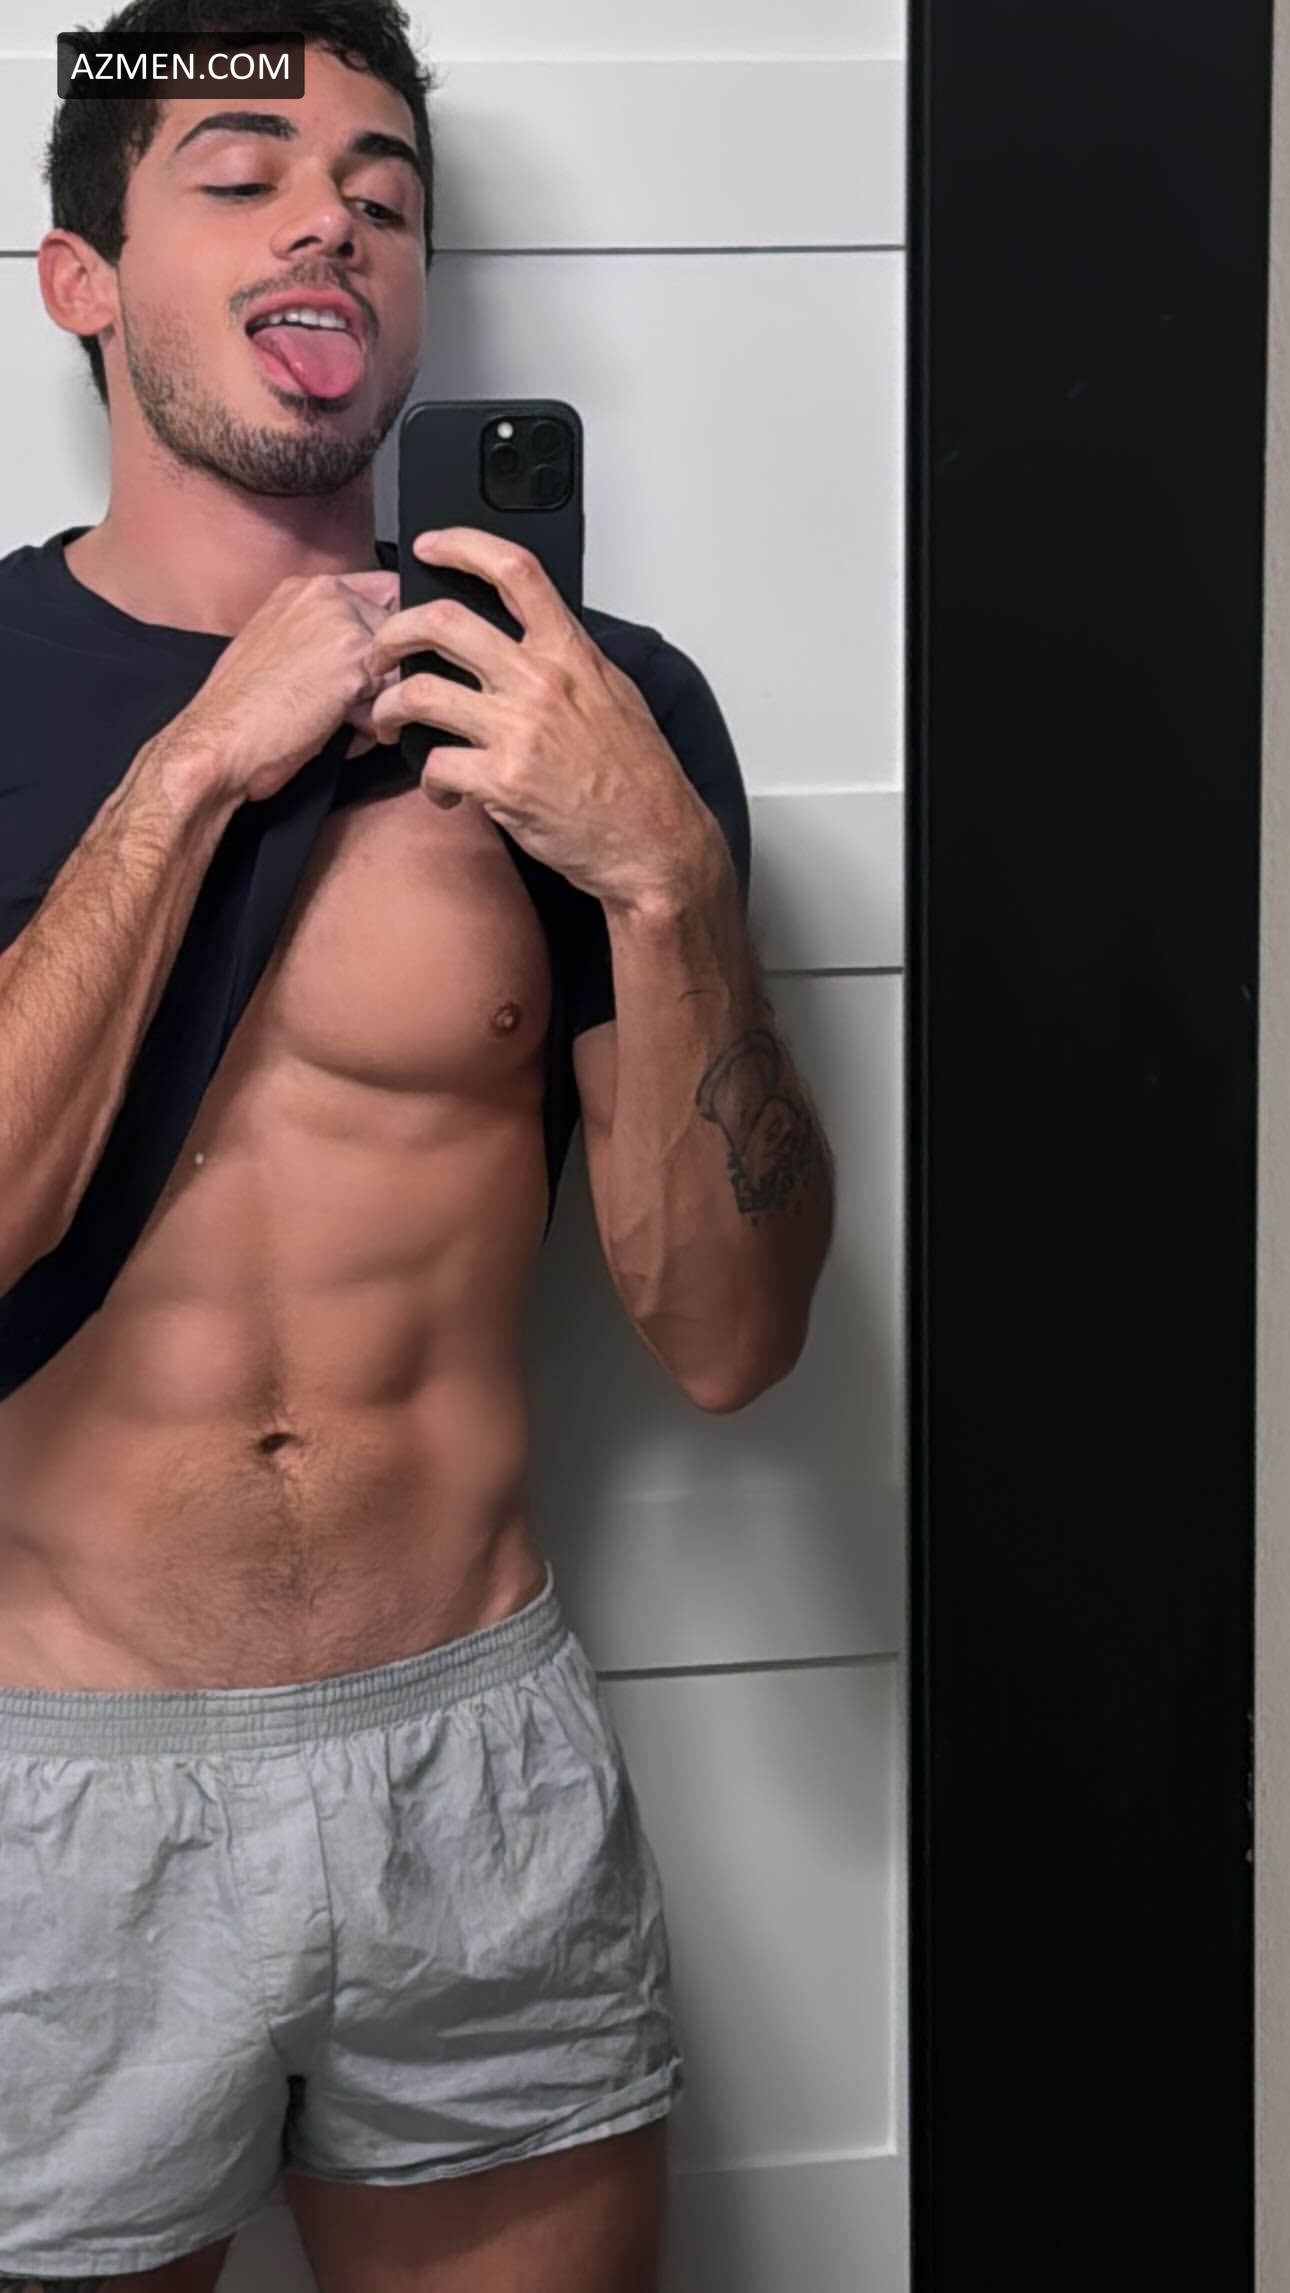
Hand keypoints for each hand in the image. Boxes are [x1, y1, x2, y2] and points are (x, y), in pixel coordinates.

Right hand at [159, 569, 400, 805]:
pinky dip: (376, 722)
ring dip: (382, 697)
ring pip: (401, 663)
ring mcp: (344, 623)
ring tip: (341, 719)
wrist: (219, 742)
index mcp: (305, 589)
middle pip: (400, 630)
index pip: (384, 595)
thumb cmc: (242, 710)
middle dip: (388, 670)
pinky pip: (396, 694)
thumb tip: (366, 657)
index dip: (388, 638)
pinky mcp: (356, 661)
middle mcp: (327, 593)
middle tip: (351, 704)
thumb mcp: (279, 651)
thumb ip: (322, 638)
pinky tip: (340, 729)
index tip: (377, 668)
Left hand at [366, 530, 717, 907]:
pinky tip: (441, 790)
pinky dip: (428, 780)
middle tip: (379, 650)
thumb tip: (532, 639)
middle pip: (442, 622)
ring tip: (390, 720)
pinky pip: (434, 766)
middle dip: (392, 632)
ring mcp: (517, 730)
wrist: (653, 842)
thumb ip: (569, 660)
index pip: (514, 571)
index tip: (430, 547)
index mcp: (569, 652)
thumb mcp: (614, 694)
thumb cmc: (638, 776)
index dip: (462, 546)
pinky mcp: (500, 782)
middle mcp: (539, 681)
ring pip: (420, 693)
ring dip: (390, 706)